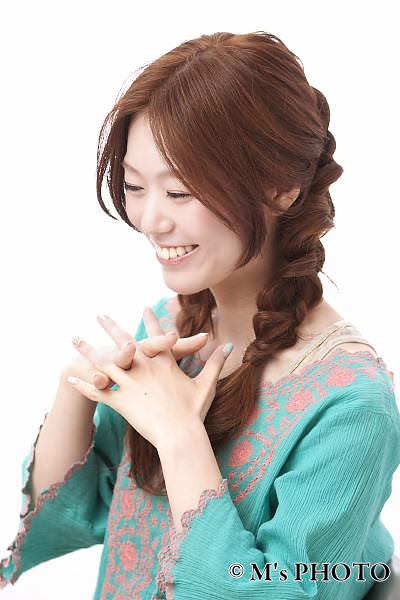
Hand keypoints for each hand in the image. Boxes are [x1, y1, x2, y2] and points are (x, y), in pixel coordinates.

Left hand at [67, 308, 232, 448]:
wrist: (180, 433)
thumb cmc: (194, 410)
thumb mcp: (207, 384)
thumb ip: (216, 362)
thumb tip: (231, 345)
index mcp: (164, 362)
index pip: (156, 336)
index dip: (150, 321)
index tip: (144, 307)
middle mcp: (144, 367)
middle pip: (124, 342)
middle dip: (111, 327)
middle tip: (99, 314)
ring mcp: (130, 383)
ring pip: (105, 362)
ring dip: (89, 350)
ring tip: (75, 338)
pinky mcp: (120, 400)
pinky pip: (98, 390)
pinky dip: (83, 384)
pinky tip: (70, 376)